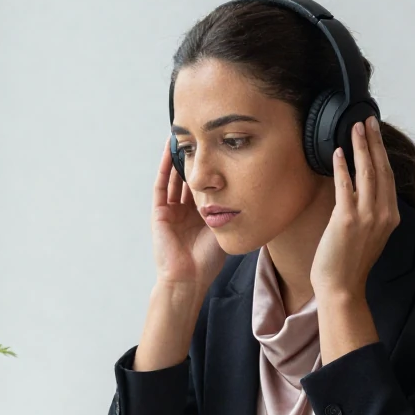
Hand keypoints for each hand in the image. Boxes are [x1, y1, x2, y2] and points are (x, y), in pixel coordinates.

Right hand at [151, 137, 225, 291]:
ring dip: (179, 158)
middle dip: (195, 158)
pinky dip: (165, 167)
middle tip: (202, 135)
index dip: (211, 168)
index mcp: (202, 215)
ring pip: (175, 178)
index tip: (219, 148)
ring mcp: (171, 211)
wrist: (189, 279)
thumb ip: (232, 211)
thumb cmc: (208, 261)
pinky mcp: (160, 213)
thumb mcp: (225, 228)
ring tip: (185, 135)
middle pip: (189, 178)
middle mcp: (186, 211)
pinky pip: (162, 185)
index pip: (206, 185)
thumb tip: (254, 193)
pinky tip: (171, 150)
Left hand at [310, 116, 399, 301]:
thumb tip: (356, 189)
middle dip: (375, 142)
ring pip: (368, 173)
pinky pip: (346, 186)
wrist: (342, 288)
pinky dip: (343, 167)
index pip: (388, 177)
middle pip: (382, 169)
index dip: (382, 153)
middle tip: (368, 120)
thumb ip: (367, 212)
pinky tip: (338, 152)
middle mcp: (384, 214)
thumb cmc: (349, 263)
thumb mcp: (367, 234)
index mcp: (390, 217)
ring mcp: (367, 216)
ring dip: (362, 147)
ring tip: (356, 127)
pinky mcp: (348, 219)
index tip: (375, 133)